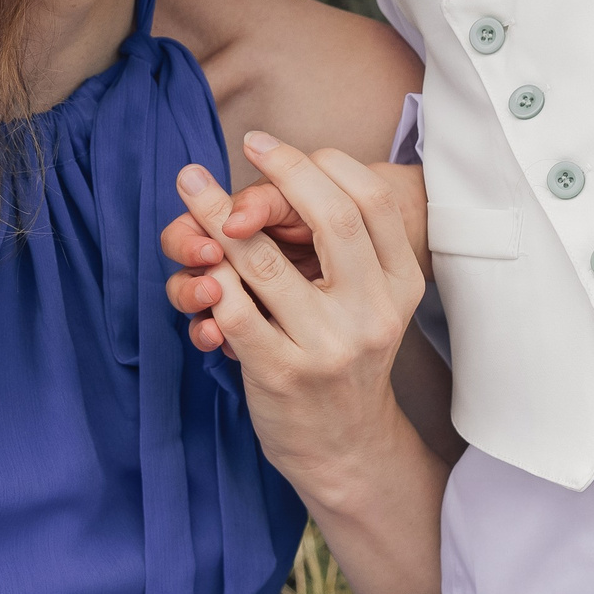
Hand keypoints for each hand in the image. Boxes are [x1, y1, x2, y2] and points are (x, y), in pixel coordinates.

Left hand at [166, 134, 424, 492]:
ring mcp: (328, 346)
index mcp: (400, 285)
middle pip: (331, 218)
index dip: (324, 163)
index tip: (280, 147)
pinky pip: (236, 313)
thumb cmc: (345, 358)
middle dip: (283, 171)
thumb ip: (347, 247)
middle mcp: (372, 313)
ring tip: (192, 187)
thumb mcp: (370, 302)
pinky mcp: (282, 375)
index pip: (372, 202)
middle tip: (249, 145)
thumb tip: (286, 171)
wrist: (344, 449)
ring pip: (266, 264)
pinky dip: (211, 283)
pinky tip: (199, 267)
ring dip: (217, 218)